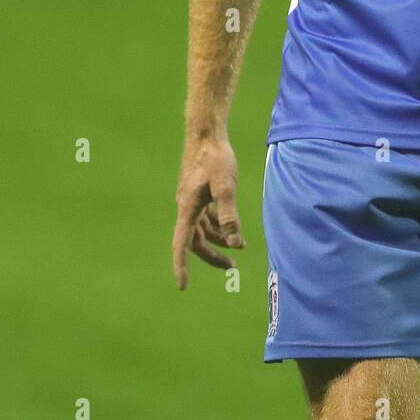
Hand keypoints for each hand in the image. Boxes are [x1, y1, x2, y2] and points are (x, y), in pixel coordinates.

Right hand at [172, 135, 244, 287]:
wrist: (207, 133)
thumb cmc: (216, 158)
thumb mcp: (226, 187)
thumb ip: (229, 215)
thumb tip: (234, 243)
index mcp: (188, 208)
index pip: (182, 244)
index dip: (181, 265)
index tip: (183, 285)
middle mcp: (186, 207)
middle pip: (195, 241)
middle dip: (212, 256)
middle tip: (232, 267)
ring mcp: (191, 200)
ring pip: (201, 230)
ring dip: (217, 241)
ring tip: (238, 248)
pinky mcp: (198, 192)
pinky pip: (205, 217)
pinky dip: (217, 226)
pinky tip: (230, 228)